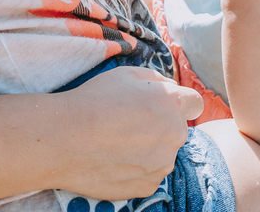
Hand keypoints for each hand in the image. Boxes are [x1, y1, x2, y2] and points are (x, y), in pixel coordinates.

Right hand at [60, 67, 202, 198]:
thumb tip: (170, 89)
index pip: (194, 104)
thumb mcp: (127, 74)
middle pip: (176, 129)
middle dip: (161, 126)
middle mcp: (174, 134)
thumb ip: (157, 80)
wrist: (64, 139)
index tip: (162, 106)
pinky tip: (114, 159)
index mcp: (172, 104)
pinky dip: (137, 168)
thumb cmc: (94, 101)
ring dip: (149, 149)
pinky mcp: (147, 186)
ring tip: (117, 143)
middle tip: (129, 124)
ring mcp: (162, 163)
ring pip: (163, 154)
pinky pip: (149, 174)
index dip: (180, 103)